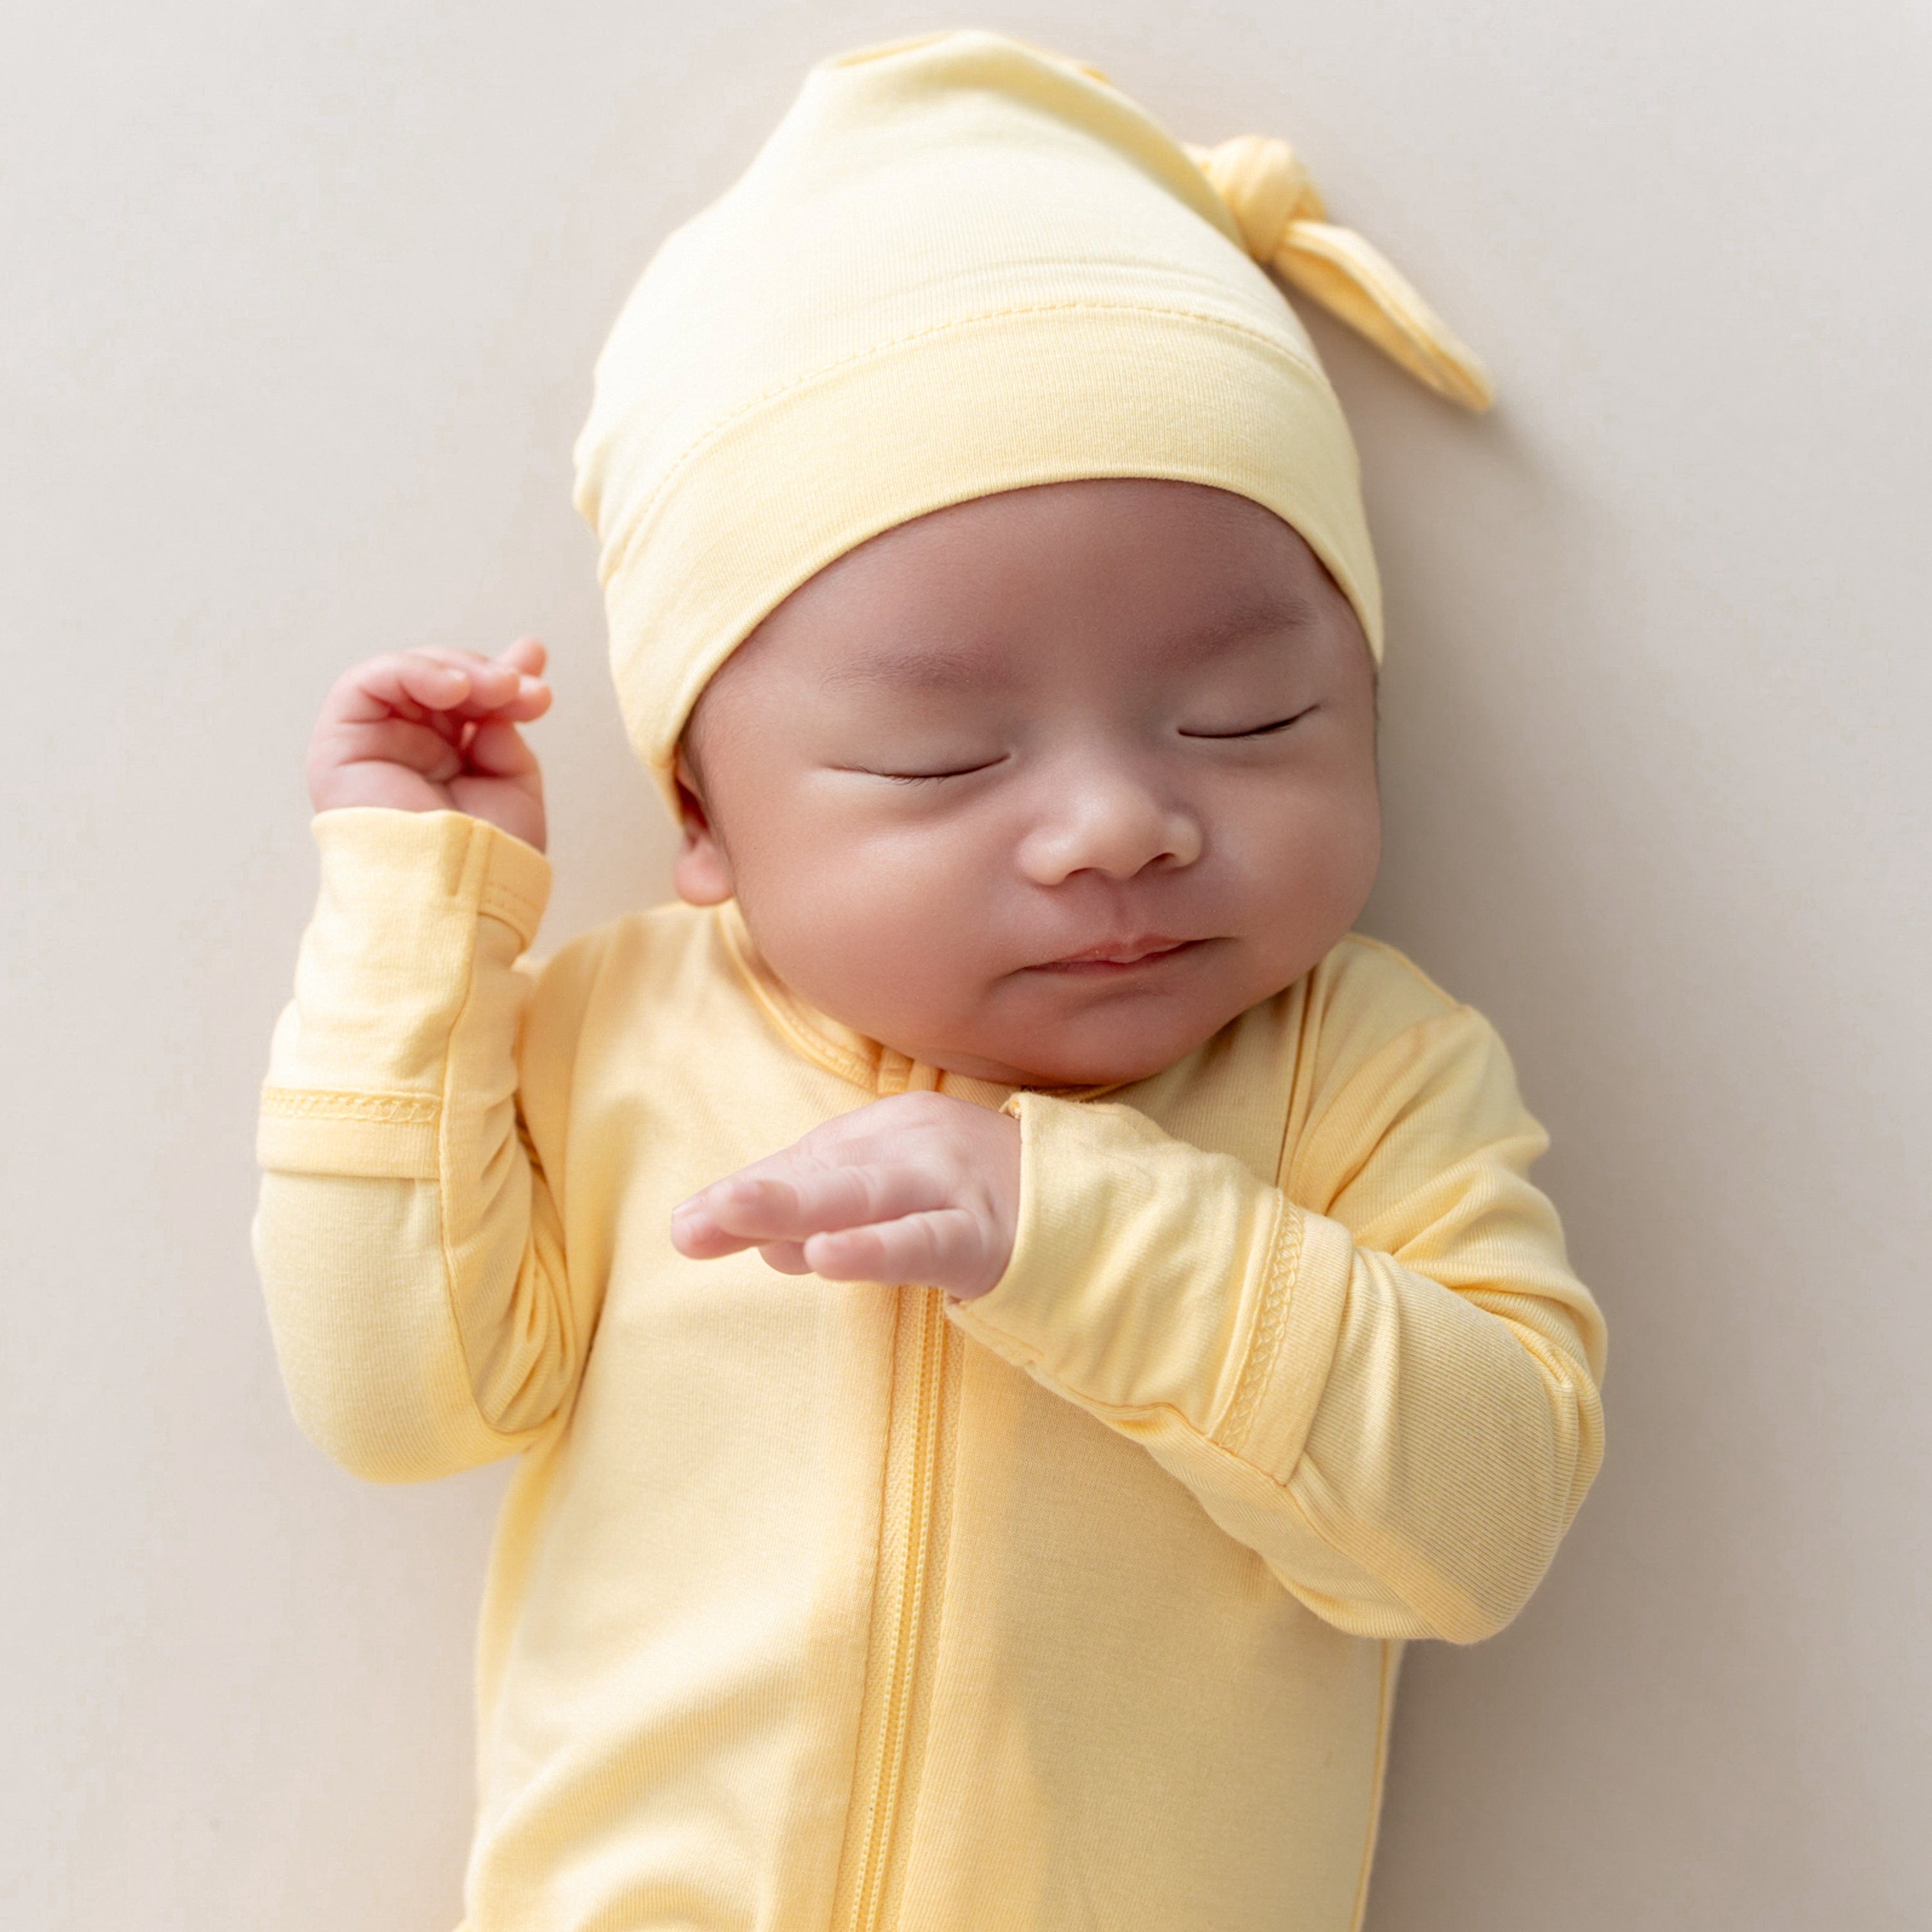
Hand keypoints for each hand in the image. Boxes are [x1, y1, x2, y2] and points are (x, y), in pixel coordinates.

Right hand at [307, 637, 552, 850]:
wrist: (454, 896)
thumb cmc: (486, 856)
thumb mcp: (513, 781)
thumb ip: (505, 728)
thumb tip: (512, 680)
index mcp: (448, 762)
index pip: (468, 702)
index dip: (499, 674)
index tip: (535, 660)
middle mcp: (408, 750)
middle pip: (440, 683)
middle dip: (488, 675)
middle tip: (524, 689)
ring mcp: (374, 745)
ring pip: (406, 675)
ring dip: (459, 670)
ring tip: (499, 688)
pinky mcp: (339, 745)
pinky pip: (366, 684)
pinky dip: (413, 671)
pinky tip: (455, 688)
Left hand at [670, 1091, 1021, 1300]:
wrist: (1094, 1209)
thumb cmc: (979, 1199)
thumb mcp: (901, 1191)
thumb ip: (830, 1213)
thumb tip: (760, 1244)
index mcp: (888, 1129)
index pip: (806, 1164)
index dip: (751, 1194)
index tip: (693, 1223)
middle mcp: (913, 1146)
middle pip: (821, 1171)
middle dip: (754, 1195)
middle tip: (688, 1223)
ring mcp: (948, 1186)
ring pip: (862, 1197)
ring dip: (793, 1206)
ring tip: (732, 1215)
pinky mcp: (981, 1233)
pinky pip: (922, 1243)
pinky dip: (874, 1247)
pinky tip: (827, 1258)